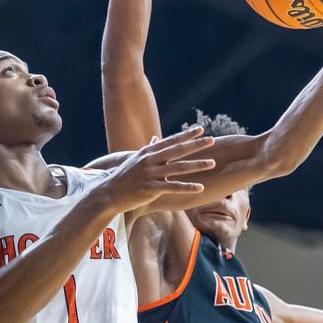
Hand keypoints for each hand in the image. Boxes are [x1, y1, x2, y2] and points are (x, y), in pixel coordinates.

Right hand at [93, 126, 214, 212]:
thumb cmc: (125, 176)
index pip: (171, 140)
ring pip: (178, 168)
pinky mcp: (151, 189)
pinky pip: (173, 187)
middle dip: (196, 145)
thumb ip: (149, 149)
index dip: (186, 135)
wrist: (109, 193)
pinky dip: (188, 187)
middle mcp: (150, 160)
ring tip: (213, 162)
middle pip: (178, 150)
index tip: (201, 129)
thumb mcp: (136, 159)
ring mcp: (151, 174)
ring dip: (197, 165)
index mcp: (148, 152)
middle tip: (212, 140)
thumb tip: (156, 138)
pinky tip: (200, 187)